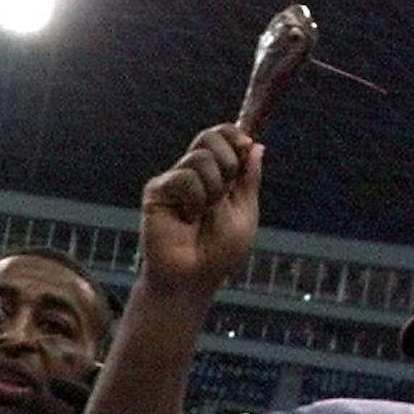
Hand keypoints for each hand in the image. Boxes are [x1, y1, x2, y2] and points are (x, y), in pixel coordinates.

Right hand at [138, 122, 261, 300]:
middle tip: (225, 193)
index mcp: (215, 175)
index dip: (233, 134)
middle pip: (209, 137)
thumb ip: (248, 179)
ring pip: (201, 158)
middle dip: (228, 161)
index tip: (245, 144)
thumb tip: (256, 145)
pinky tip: (187, 219)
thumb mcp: (245, 212)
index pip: (221, 137)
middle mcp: (192, 174)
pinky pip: (185, 177)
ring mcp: (173, 182)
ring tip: (203, 214)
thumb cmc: (219, 253)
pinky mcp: (157, 191)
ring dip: (214, 189)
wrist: (193, 278)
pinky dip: (195, 200)